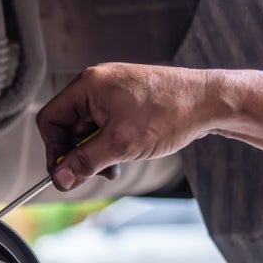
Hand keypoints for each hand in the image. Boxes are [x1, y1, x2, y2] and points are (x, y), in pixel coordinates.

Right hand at [36, 63, 213, 190]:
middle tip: (96, 172)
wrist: (212, 101)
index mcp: (88, 85)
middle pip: (67, 126)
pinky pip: (104, 126)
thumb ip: (84, 162)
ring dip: (96, 151)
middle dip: (79, 153)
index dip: (55, 149)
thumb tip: (59, 179)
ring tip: (115, 164)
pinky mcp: (125, 100)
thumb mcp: (121, 144)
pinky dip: (109, 143)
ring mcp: (111, 91)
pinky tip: (126, 152)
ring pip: (87, 129)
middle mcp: (96, 84)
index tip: (67, 171)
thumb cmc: (171, 112)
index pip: (50, 120)